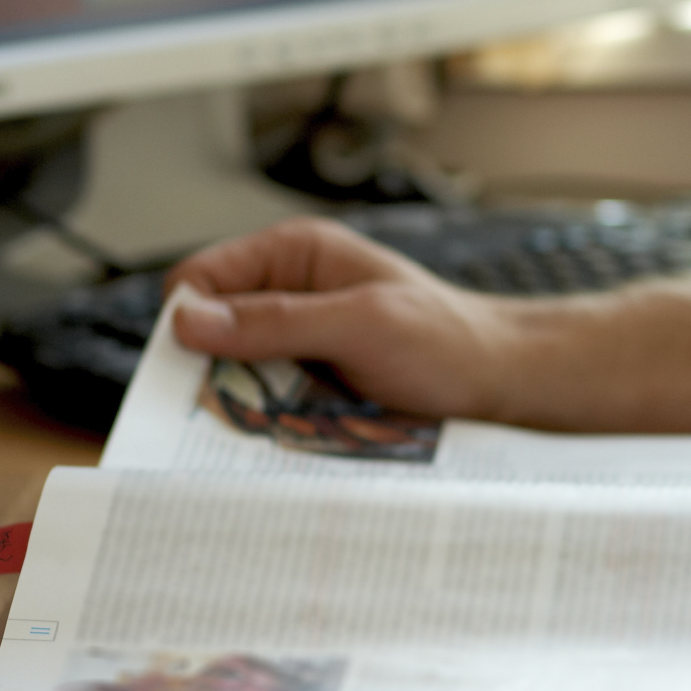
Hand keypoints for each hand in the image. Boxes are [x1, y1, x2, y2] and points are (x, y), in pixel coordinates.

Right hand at [166, 218, 511, 416]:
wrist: (502, 383)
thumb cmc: (447, 340)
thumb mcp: (363, 325)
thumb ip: (278, 321)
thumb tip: (189, 321)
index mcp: (293, 255)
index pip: (198, 281)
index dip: (189, 326)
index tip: (195, 374)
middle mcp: (288, 293)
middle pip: (210, 335)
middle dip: (217, 374)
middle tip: (239, 412)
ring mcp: (299, 341)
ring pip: (236, 376)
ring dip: (250, 405)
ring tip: (285, 424)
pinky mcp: (313, 382)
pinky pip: (269, 404)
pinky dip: (275, 423)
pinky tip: (300, 436)